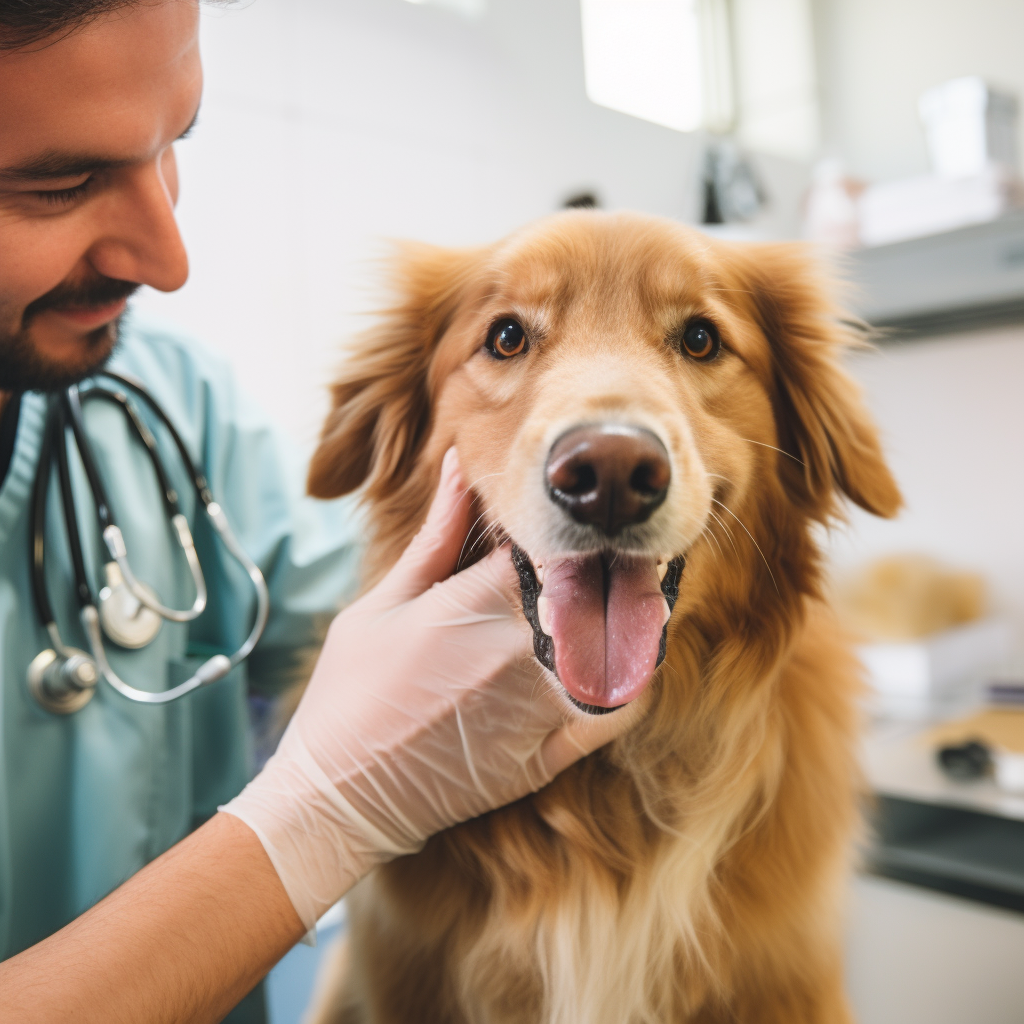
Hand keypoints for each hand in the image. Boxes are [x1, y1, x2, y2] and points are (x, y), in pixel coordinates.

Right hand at [222, 449, 631, 928]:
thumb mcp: (381, 603)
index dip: (569, 525)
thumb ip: (435, 537)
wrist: (340, 797)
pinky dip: (631, 680)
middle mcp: (517, 650)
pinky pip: (616, 713)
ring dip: (626, 613)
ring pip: (616, 643)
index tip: (571, 519)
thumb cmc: (349, 693)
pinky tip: (624, 656)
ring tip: (625, 594)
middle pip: (593, 585)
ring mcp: (539, 706)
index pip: (552, 541)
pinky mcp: (548, 755)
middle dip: (605, 564)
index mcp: (474, 604)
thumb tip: (461, 465)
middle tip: (615, 549)